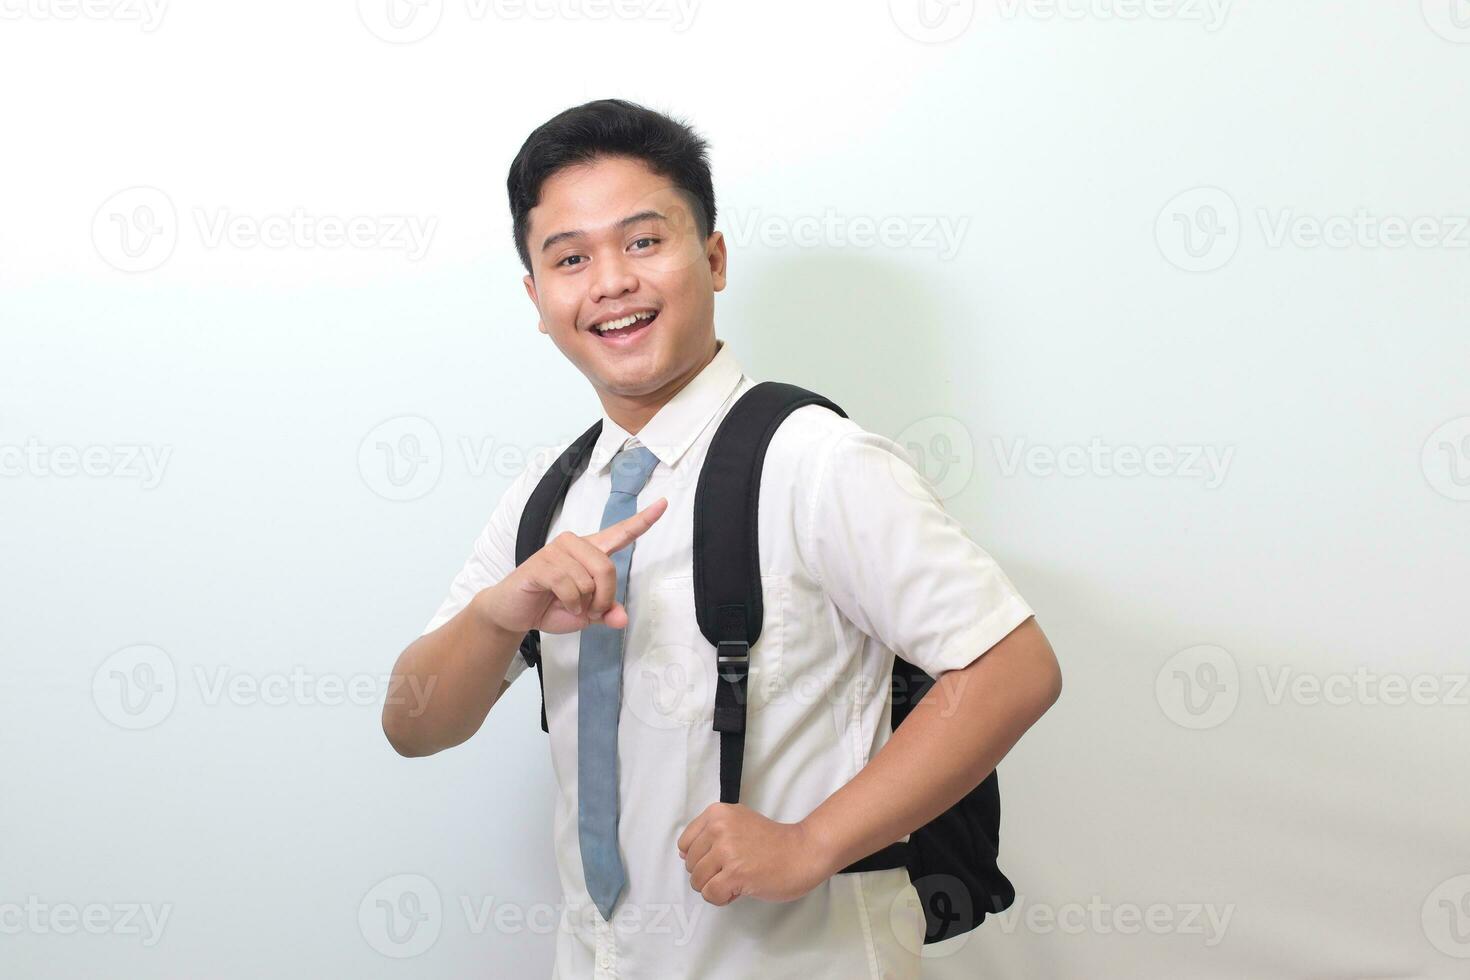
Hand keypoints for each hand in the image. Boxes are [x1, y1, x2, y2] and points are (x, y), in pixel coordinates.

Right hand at [479, 497, 668, 635]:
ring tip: (570, 605)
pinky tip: (560, 604)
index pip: (621, 533)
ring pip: (588, 580)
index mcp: (591, 551)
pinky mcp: (541, 564)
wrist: (514, 612)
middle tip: (590, 610)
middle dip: (603, 597)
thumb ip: (606, 613)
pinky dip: (570, 603)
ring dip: (583, 603)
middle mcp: (575, 544)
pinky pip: (568, 585)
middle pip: (607, 568)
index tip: (663, 504)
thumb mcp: (586, 614)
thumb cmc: (551, 606)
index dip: (643, 520)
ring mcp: (556, 551)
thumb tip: (622, 617)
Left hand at [676, 802, 832, 905]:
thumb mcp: (738, 823)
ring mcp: (726, 850)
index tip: (720, 859)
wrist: (803, 852)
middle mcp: (719, 828)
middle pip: (691, 865)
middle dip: (708, 874)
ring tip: (737, 879)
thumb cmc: (773, 842)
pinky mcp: (735, 873)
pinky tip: (740, 889)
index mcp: (717, 813)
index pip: (685, 843)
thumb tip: (683, 855)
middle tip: (734, 870)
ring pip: (698, 881)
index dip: (700, 858)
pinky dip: (722, 898)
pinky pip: (711, 894)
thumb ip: (711, 833)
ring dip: (715, 887)